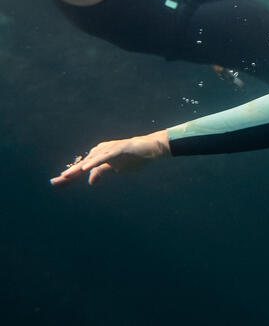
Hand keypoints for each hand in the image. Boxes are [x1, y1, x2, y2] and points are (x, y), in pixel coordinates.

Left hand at [51, 130, 170, 185]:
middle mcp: (102, 151)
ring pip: (91, 161)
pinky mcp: (119, 149)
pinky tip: (86, 169)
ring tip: (66, 176)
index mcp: (101, 157)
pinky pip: (105, 157)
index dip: (70, 177)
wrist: (152, 148)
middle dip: (69, 174)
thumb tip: (89, 181)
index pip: (83, 169)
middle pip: (83, 164)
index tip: (56, 183)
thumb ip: (102, 172)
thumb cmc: (135, 157)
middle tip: (53, 182)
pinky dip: (95, 163)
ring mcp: (110, 149)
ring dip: (78, 169)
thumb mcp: (117, 168)